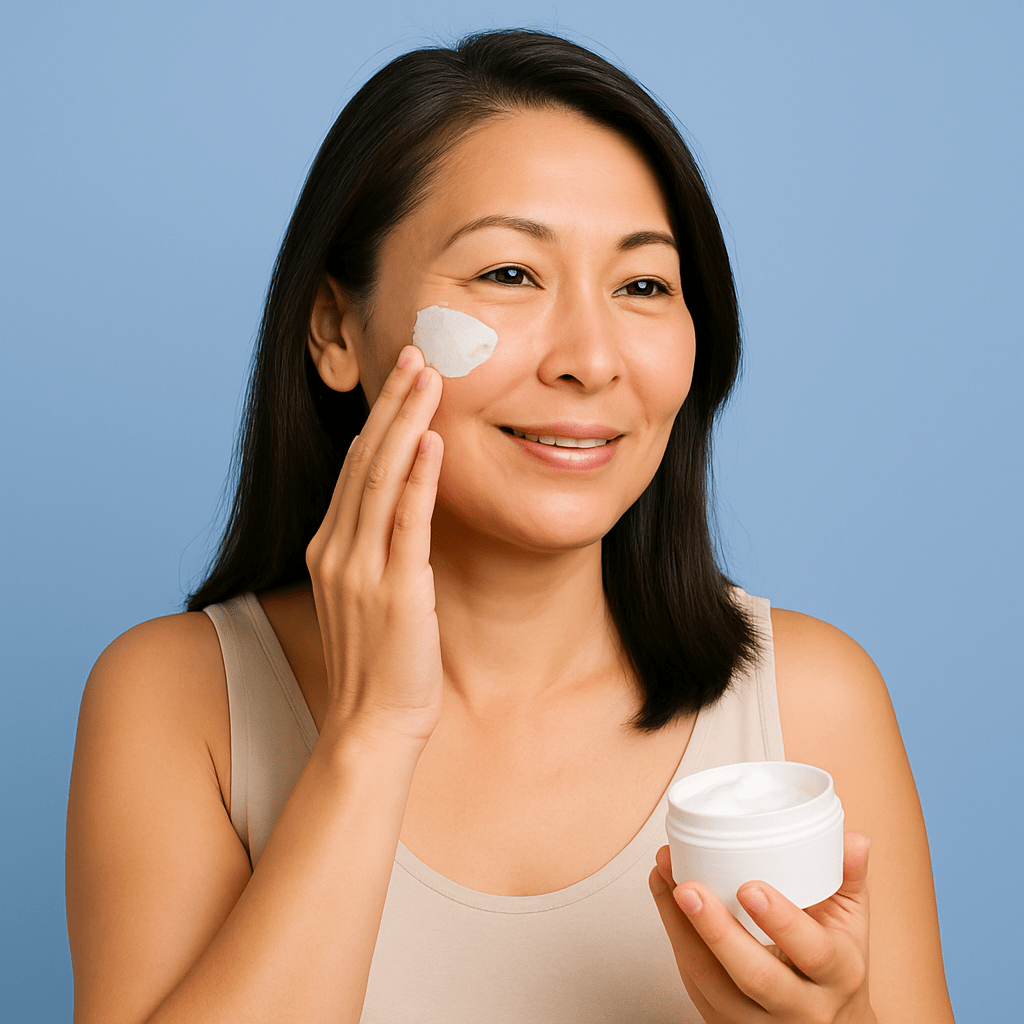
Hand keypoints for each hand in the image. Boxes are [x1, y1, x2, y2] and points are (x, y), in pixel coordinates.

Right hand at [306, 345, 444, 744]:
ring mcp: (361, 569)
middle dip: (391, 403)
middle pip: (363, 459)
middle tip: (416, 353)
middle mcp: (336, 550)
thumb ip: (378, 549)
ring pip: (379, 478)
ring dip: (404, 423)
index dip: (379, 419)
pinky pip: (404, 523)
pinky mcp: (394, 590)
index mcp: (329, 548)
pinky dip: (417, 479)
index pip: (354, 468)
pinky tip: (432, 441)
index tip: (402, 378)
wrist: (372, 723)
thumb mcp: (370, 595)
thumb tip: (406, 507)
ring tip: (426, 376)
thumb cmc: (380, 662)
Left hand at [649, 831, 875, 1022]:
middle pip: (755, 977)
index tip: (749, 888)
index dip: (781, 922)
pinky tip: (665, 897)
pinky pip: (696, 985)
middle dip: (717, 931)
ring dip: (681, 929)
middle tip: (689, 887)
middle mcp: (802, 1007)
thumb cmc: (837, 966)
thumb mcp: (853, 925)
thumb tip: (854, 836)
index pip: (813, 952)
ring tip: (665, 879)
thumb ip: (849, 877)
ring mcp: (761, 1023)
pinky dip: (676, 939)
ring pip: (713, 984)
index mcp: (839, 974)